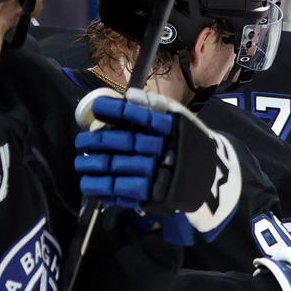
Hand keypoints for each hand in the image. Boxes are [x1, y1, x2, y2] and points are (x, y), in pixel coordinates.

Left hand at [74, 87, 243, 243]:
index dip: (118, 111)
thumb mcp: (180, 122)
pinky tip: (89, 184)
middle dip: (99, 141)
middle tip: (81, 141)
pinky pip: (123, 191)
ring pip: (119, 167)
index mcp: (172, 130)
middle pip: (125, 142)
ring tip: (80, 164)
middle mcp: (165, 150)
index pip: (141, 116)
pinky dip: (103, 188)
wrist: (210, 181)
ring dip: (95, 166)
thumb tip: (129, 95)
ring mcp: (159, 174)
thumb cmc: (188, 146)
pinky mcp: (153, 195)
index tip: (98, 106)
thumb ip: (157, 107)